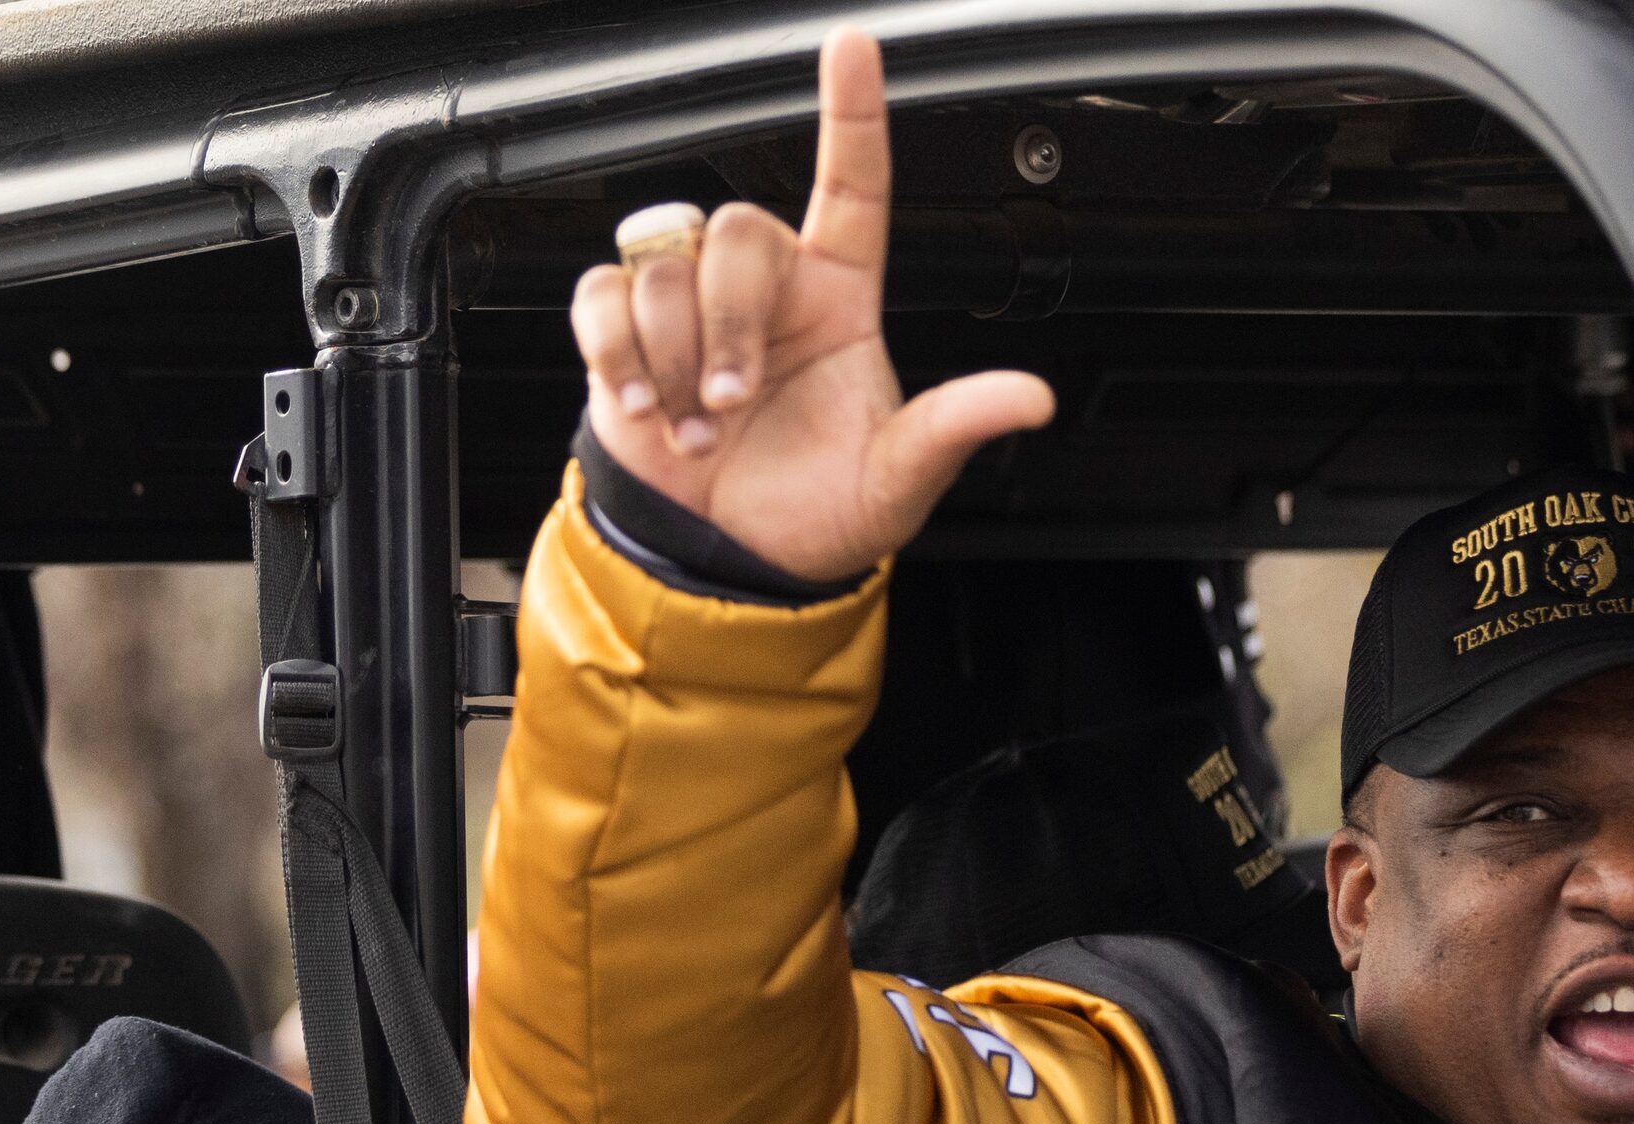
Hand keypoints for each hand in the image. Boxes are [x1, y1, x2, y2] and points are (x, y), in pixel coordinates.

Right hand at [568, 29, 1054, 579]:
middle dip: (728, 321)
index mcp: (839, 296)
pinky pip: (600, 294)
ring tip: (695, 426)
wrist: (735, 561)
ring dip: (671, 353)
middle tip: (732, 402)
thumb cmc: (818, 512)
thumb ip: (956, 428)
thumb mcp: (899, 478)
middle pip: (733, 230)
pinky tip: (644, 408)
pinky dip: (615, 353)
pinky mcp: (623, 331)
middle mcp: (765, 287)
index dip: (852, 113)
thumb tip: (1033, 399)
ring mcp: (689, 304)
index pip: (852, 184)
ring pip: (661, 260)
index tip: (852, 46)